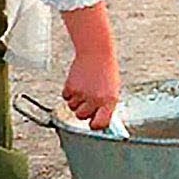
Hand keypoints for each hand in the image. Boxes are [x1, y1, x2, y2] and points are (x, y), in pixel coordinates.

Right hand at [61, 1, 121, 130]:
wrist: (97, 53)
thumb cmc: (107, 70)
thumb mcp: (113, 89)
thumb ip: (106, 105)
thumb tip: (100, 121)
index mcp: (110, 101)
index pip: (100, 124)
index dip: (95, 125)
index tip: (94, 124)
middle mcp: (95, 99)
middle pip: (82, 117)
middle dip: (84, 111)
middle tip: (89, 100)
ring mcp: (82, 94)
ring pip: (72, 108)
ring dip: (76, 101)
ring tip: (85, 88)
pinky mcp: (70, 87)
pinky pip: (66, 97)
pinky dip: (69, 93)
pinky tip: (78, 83)